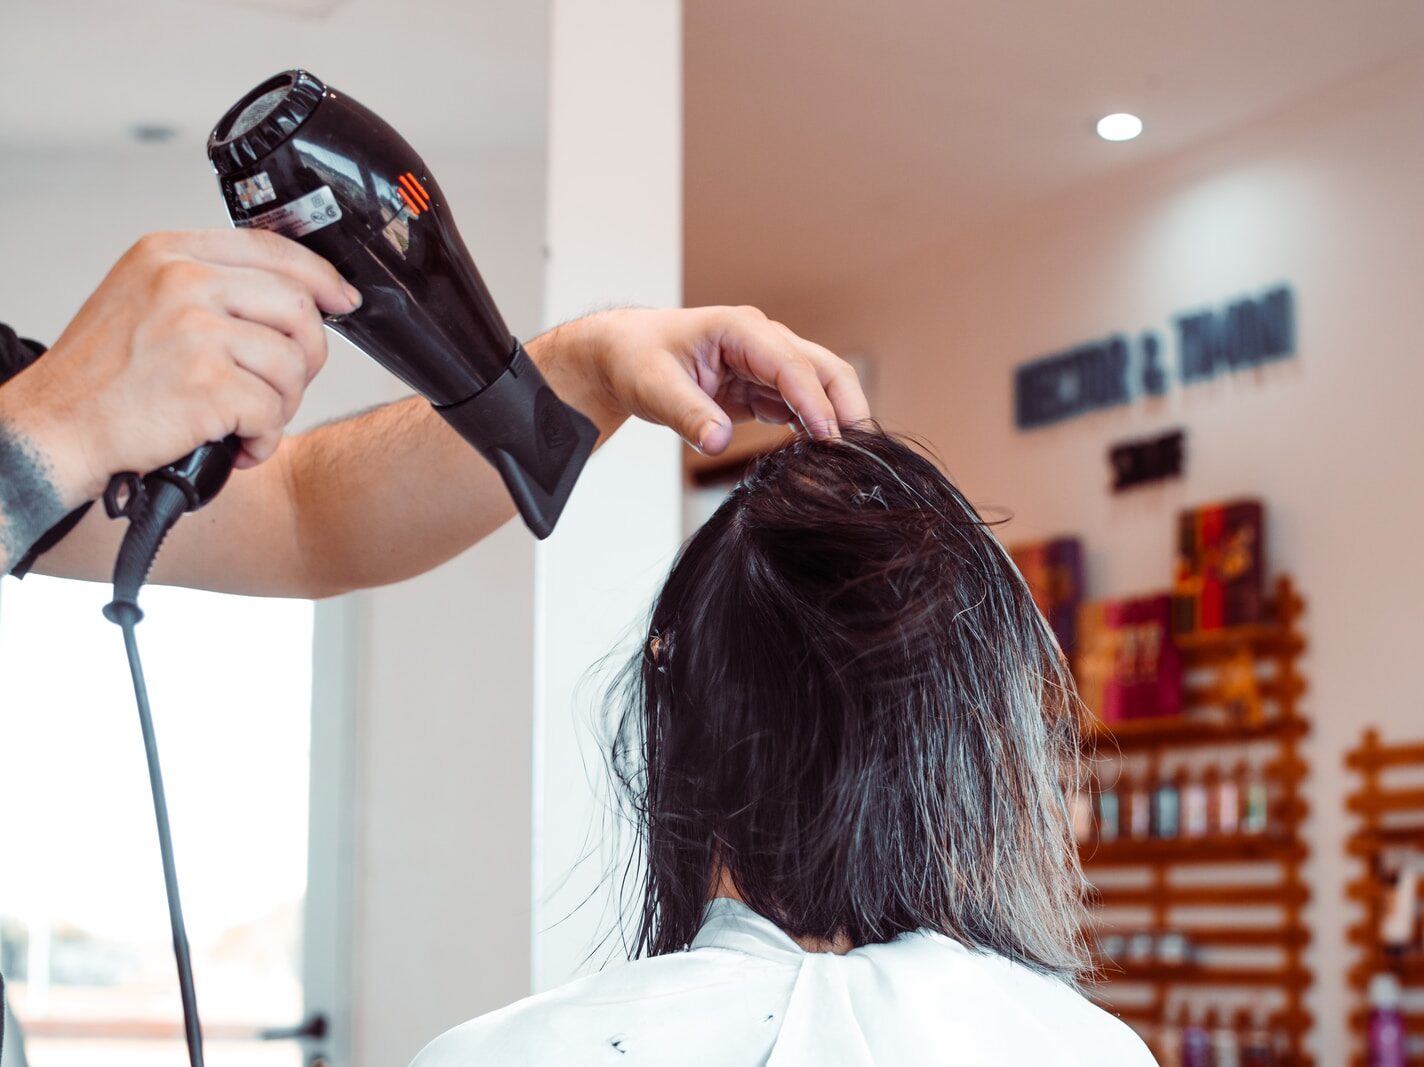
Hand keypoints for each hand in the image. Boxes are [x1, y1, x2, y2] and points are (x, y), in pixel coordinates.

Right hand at [0, 229, 359, 505]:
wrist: (53, 430)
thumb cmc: (101, 379)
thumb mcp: (144, 300)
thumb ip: (210, 288)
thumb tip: (297, 297)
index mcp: (169, 254)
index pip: (272, 249)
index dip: (321, 277)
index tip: (342, 301)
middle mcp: (181, 282)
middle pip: (298, 308)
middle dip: (306, 357)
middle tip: (282, 387)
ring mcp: (193, 330)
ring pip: (293, 363)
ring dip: (283, 405)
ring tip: (248, 420)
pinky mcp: (205, 383)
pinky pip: (272, 411)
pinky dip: (263, 439)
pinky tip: (235, 445)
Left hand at [569, 306, 869, 454]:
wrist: (624, 355)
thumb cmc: (637, 359)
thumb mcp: (655, 388)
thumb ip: (688, 415)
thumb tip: (717, 444)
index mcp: (741, 329)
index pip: (792, 365)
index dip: (815, 402)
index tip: (830, 439)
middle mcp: (763, 341)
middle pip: (825, 369)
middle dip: (847, 407)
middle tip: (863, 453)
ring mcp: (769, 363)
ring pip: (822, 388)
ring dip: (838, 421)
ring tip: (849, 463)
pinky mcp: (765, 387)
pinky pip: (802, 407)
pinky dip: (816, 430)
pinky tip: (821, 458)